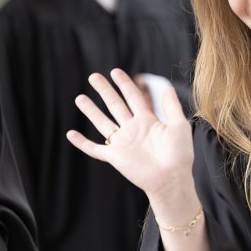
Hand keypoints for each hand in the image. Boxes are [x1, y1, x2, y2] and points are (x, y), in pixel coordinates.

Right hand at [65, 69, 193, 200]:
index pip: (133, 97)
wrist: (172, 178)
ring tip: (79, 98)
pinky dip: (81, 142)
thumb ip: (171, 106)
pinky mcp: (115, 156)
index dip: (125, 84)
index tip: (115, 71)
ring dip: (91, 111)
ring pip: (102, 122)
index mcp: (147, 120)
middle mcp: (132, 129)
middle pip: (115, 105)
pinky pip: (94, 149)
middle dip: (104, 91)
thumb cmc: (179, 155)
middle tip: (93, 77)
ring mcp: (122, 143)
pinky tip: (70, 134)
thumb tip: (167, 86)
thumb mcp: (179, 125)